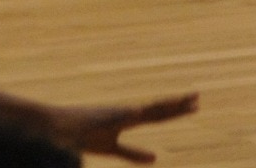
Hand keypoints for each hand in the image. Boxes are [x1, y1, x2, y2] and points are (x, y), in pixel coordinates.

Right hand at [44, 93, 198, 162]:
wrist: (57, 127)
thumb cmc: (83, 135)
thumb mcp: (114, 148)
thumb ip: (134, 153)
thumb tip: (155, 158)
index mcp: (128, 117)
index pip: (157, 113)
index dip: (176, 110)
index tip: (194, 104)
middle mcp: (125, 112)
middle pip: (156, 109)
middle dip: (177, 104)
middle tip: (197, 97)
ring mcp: (114, 114)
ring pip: (143, 110)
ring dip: (161, 106)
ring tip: (180, 102)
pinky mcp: (100, 119)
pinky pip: (116, 116)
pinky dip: (128, 113)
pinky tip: (139, 111)